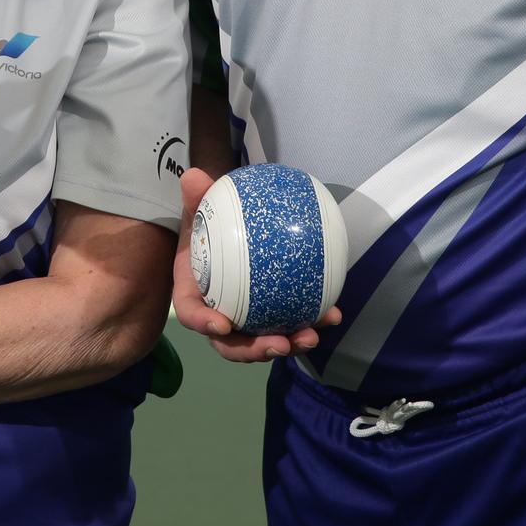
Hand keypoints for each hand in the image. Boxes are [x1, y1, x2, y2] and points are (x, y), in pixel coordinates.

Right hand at [171, 166, 340, 361]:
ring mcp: (245, 321)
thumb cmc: (205, 228)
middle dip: (256, 350)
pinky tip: (333, 313)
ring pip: (262, 342)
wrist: (222, 236)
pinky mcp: (269, 318)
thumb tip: (193, 175)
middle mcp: (217, 315)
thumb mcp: (197, 211)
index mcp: (194, 294)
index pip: (191, 314)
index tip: (223, 325)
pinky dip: (309, 322)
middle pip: (231, 343)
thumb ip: (196, 197)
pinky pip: (287, 324)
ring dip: (289, 343)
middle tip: (280, 344)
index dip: (205, 324)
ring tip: (312, 335)